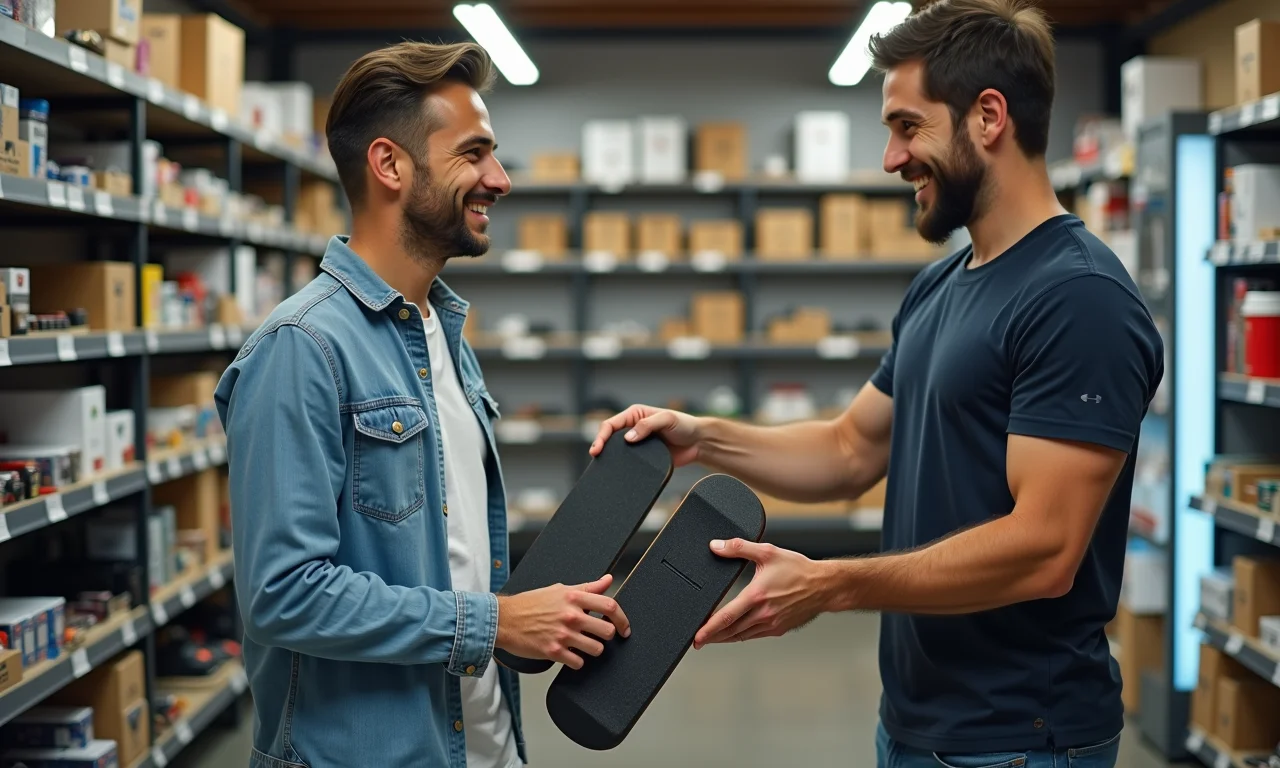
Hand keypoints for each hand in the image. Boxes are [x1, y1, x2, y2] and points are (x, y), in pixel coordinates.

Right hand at [495, 574, 630, 669]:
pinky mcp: (554, 652)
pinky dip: (577, 661)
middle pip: (607, 630)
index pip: (610, 606)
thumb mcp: (559, 589)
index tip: (624, 627)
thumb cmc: (530, 604)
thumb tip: (608, 581)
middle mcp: (570, 615)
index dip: (623, 618)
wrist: (504, 619)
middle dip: (607, 635)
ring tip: (583, 645)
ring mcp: (563, 635)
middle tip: (599, 636)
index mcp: (573, 597)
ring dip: (593, 649)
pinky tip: (570, 654)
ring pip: (596, 649)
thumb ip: (587, 587)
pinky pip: (579, 663)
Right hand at [589, 404, 702, 465]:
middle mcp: (634, 428)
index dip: (601, 435)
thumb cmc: (684, 425)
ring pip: (617, 451)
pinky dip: (622, 466)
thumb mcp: (667, 419)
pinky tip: (617, 471)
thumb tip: (628, 438)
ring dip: (609, 456)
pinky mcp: (644, 457)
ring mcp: (638, 443)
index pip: (612, 424)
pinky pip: (630, 462)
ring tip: (601, 464)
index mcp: (635, 414)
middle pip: (610, 437)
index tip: (597, 447)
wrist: (698, 443)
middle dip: (600, 445)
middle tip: (595, 456)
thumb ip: (647, 426)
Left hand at [692, 539, 832, 648]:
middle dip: (712, 637)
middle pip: (730, 631)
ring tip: (711, 638)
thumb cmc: (798, 569)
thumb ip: (739, 547)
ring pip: (741, 636)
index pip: (726, 617)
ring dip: (724, 638)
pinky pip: (754, 636)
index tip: (696, 638)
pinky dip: (741, 635)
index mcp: (757, 596)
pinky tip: (734, 632)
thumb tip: (716, 545)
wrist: (824, 586)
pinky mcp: (778, 629)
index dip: (708, 629)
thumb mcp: (768, 552)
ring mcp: (771, 624)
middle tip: (697, 640)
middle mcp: (763, 614)